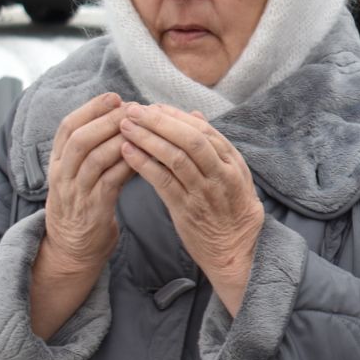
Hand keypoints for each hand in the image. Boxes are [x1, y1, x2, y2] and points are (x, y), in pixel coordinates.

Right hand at [41, 93, 132, 272]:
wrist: (73, 251)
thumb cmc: (85, 207)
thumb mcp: (82, 176)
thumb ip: (96, 153)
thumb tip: (127, 123)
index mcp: (57, 162)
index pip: (67, 127)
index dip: (90, 109)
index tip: (114, 96)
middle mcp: (61, 174)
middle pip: (79, 138)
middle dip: (106, 119)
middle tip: (133, 108)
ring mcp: (74, 193)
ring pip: (93, 158)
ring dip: (118, 139)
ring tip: (142, 128)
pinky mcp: (92, 209)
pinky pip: (109, 181)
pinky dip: (126, 166)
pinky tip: (143, 157)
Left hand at [117, 104, 264, 314]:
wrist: (234, 252)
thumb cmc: (232, 211)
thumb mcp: (235, 175)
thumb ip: (215, 146)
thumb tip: (195, 115)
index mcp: (233, 163)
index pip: (203, 131)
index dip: (175, 116)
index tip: (153, 107)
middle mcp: (221, 175)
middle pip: (190, 140)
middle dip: (159, 122)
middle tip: (133, 110)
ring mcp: (204, 193)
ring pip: (175, 158)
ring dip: (147, 139)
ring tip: (124, 126)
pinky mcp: (186, 210)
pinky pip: (162, 182)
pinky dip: (143, 164)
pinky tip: (126, 152)